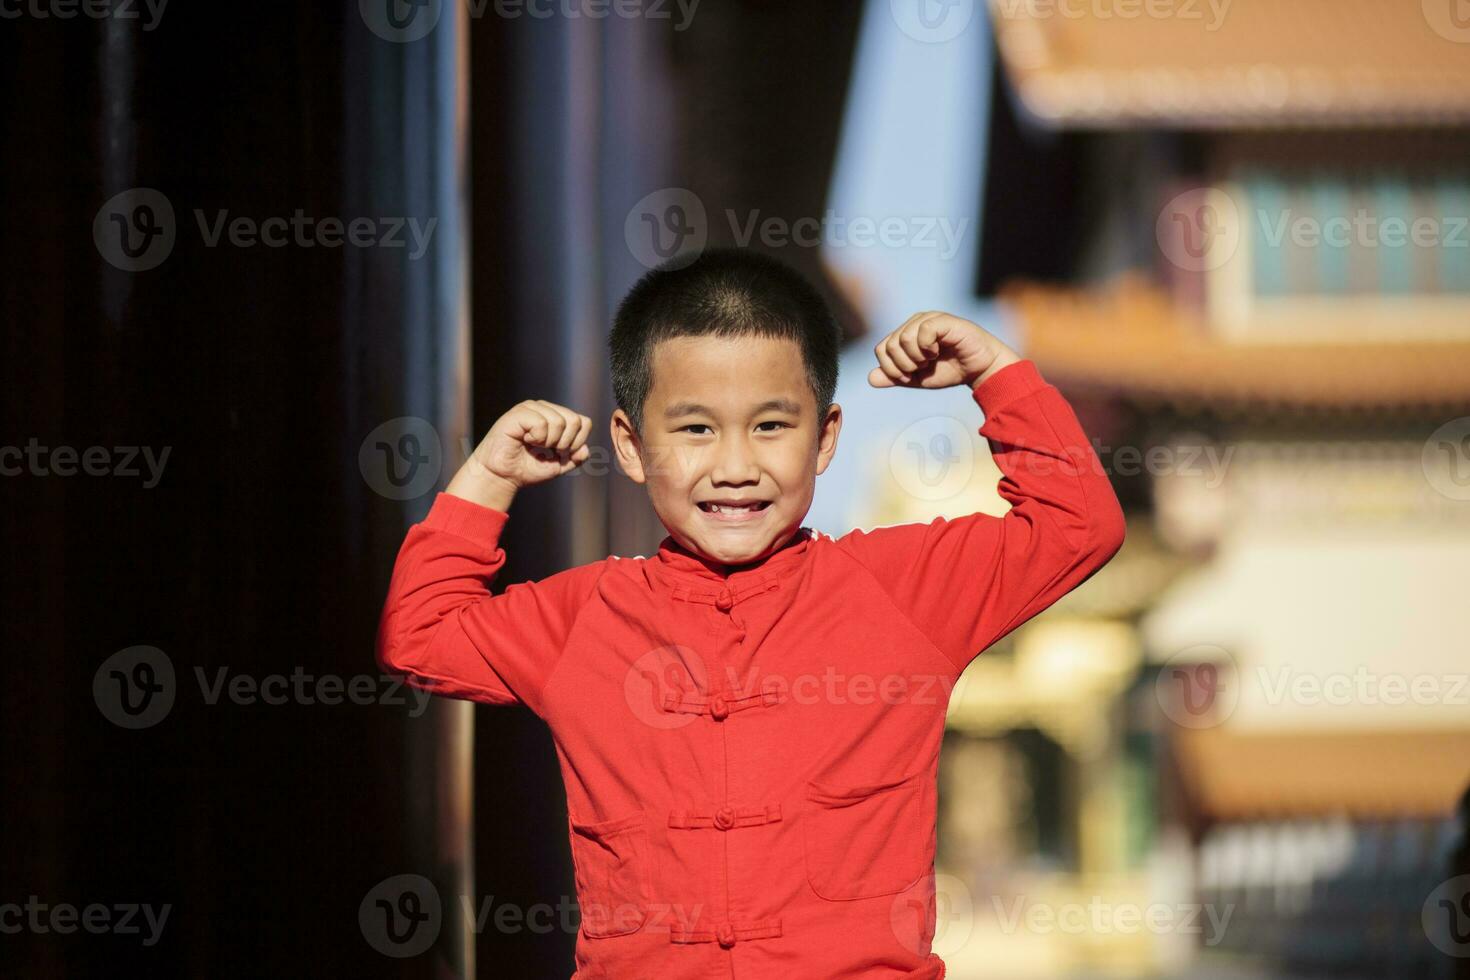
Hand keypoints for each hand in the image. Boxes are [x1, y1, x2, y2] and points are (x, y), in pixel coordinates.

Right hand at [449, 400, 591, 510]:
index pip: (583, 422)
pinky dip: (537, 438)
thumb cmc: (526, 468)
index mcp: (556, 416)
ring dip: (549, 442)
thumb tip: (585, 450)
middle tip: (547, 451)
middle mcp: (544, 408)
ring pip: (559, 422)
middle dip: (565, 444)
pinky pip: (541, 423)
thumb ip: (575, 458)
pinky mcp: (518, 413)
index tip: (561, 454)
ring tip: (535, 446)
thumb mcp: (557, 466)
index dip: (577, 442)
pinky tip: (525, 440)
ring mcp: (531, 408)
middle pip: (574, 421)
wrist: (502, 476)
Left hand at [867, 312, 1019, 389]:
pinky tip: (937, 352)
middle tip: (920, 369)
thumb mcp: (917, 378)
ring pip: (903, 338)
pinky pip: (922, 332)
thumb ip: (894, 377)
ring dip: (915, 358)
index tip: (908, 377)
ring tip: (930, 360)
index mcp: (906, 334)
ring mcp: (928, 319)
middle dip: (902, 365)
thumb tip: (870, 378)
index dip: (890, 368)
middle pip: (890, 345)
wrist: (979, 369)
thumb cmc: (950, 371)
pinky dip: (927, 348)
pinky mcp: (943, 320)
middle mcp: (914, 323)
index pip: (881, 349)